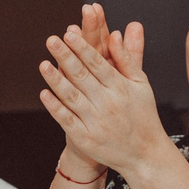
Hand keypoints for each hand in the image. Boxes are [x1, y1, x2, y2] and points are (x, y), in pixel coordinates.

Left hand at [34, 4, 166, 175]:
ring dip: (56, 80)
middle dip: (66, 57)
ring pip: (72, 97)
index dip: (83, 48)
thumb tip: (116, 34)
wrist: (144, 155)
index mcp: (120, 87)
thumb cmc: (143, 115)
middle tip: (51, 41)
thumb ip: (127, 58)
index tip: (69, 33)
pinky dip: (55, 107)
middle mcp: (108, 103)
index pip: (98, 63)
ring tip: (43, 65)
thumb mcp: (140, 84)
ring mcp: (95, 121)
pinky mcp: (86, 138)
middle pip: (82, 76)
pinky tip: (44, 94)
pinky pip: (67, 120)